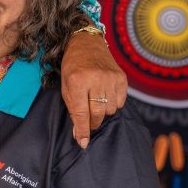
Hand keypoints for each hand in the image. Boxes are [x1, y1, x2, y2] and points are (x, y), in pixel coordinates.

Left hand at [61, 32, 126, 147]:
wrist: (86, 44)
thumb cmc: (72, 67)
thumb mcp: (66, 87)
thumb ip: (73, 110)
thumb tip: (80, 136)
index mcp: (77, 81)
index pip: (82, 113)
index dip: (82, 131)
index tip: (83, 143)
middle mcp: (96, 79)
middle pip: (98, 114)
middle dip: (93, 123)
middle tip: (89, 121)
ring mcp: (111, 77)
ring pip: (110, 110)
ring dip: (102, 112)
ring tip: (95, 102)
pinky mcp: (122, 77)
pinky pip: (120, 102)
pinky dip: (112, 103)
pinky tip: (105, 95)